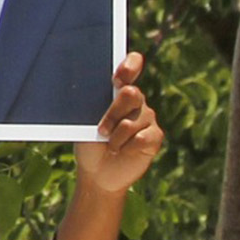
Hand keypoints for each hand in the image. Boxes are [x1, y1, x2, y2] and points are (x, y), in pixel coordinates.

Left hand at [74, 53, 163, 194]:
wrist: (97, 173)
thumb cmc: (89, 143)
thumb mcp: (85, 121)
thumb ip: (94, 104)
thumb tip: (97, 91)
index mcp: (118, 90)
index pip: (131, 65)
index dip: (129, 67)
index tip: (117, 80)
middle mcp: (136, 101)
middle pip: (131, 94)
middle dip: (112, 114)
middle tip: (101, 130)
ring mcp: (148, 118)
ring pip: (132, 121)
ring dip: (116, 138)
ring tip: (111, 146)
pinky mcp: (155, 137)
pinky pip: (142, 137)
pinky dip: (128, 147)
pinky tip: (124, 152)